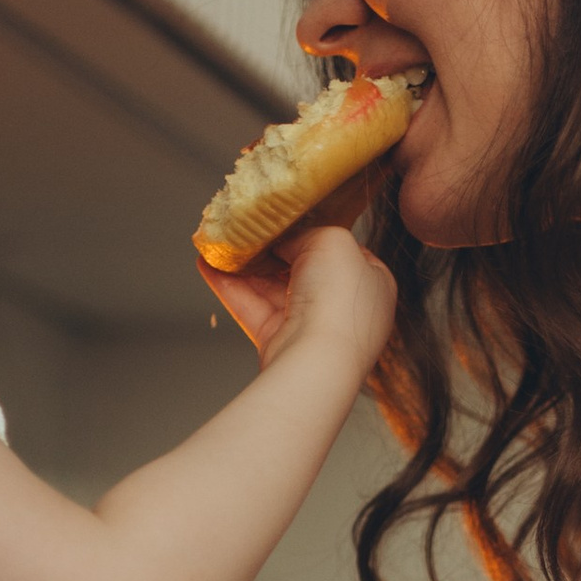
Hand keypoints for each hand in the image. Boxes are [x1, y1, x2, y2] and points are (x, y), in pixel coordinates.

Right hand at [200, 217, 394, 379]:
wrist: (315, 359)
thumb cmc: (339, 298)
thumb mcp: (332, 240)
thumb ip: (307, 232)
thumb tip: (283, 240)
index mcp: (372, 283)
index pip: (342, 252)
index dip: (316, 233)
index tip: (288, 220)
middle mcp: (344, 307)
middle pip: (303, 269)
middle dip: (273, 250)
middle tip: (247, 228)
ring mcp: (311, 328)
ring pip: (273, 289)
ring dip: (245, 266)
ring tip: (221, 242)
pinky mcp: (280, 343)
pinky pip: (252, 309)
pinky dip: (230, 287)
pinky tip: (209, 265)